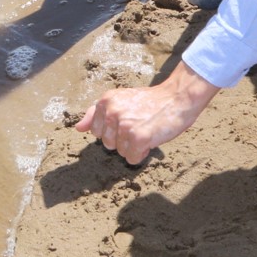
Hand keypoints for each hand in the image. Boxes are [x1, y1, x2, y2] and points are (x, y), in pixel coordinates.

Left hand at [76, 61, 220, 163]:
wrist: (177, 98)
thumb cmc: (150, 101)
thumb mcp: (120, 100)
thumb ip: (96, 113)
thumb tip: (78, 128)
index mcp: (105, 101)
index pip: (96, 132)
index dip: (114, 131)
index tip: (128, 120)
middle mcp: (112, 112)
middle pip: (108, 144)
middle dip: (123, 140)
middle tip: (140, 124)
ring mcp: (124, 125)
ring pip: (121, 153)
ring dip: (134, 147)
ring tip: (146, 129)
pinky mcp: (138, 138)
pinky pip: (133, 159)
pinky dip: (143, 153)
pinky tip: (151, 138)